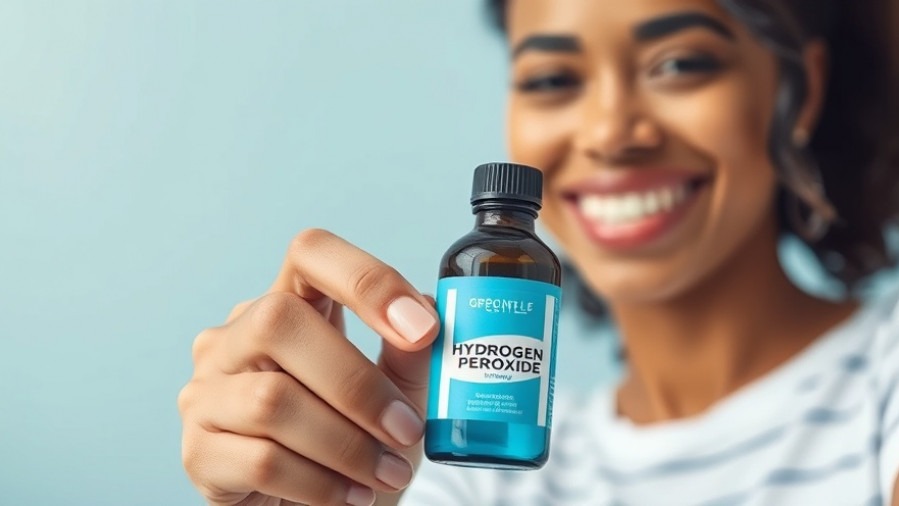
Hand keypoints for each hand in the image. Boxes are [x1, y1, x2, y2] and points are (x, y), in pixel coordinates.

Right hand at [178, 229, 439, 505]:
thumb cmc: (356, 443)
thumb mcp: (396, 396)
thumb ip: (409, 356)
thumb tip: (431, 314)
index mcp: (288, 306)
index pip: (310, 254)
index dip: (366, 278)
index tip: (422, 329)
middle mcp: (235, 337)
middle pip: (280, 321)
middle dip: (358, 384)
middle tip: (407, 430)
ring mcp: (206, 391)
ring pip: (272, 399)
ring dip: (346, 445)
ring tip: (387, 474)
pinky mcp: (198, 451)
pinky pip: (261, 460)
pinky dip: (320, 484)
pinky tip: (351, 496)